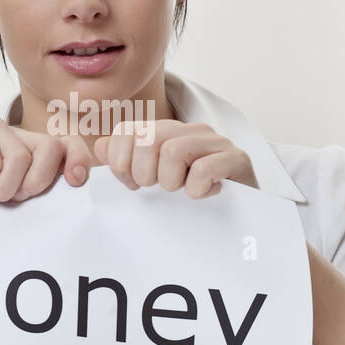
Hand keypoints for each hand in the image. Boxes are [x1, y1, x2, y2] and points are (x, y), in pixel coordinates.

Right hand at [0, 116, 95, 202]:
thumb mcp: (13, 204)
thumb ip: (40, 193)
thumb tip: (75, 187)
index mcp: (32, 155)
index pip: (68, 145)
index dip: (77, 158)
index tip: (75, 181)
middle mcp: (17, 137)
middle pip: (50, 148)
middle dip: (33, 183)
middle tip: (5, 196)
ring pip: (20, 159)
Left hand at [92, 120, 258, 198]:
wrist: (244, 213)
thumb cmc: (194, 195)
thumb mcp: (154, 180)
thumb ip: (125, 162)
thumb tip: (100, 146)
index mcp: (167, 131)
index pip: (127, 132)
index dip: (120, 163)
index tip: (133, 184)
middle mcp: (190, 130)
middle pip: (147, 139)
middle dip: (144, 173)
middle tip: (159, 189)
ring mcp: (216, 142)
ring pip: (173, 151)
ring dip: (171, 182)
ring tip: (184, 191)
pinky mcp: (237, 159)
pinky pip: (204, 169)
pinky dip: (197, 188)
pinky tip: (205, 193)